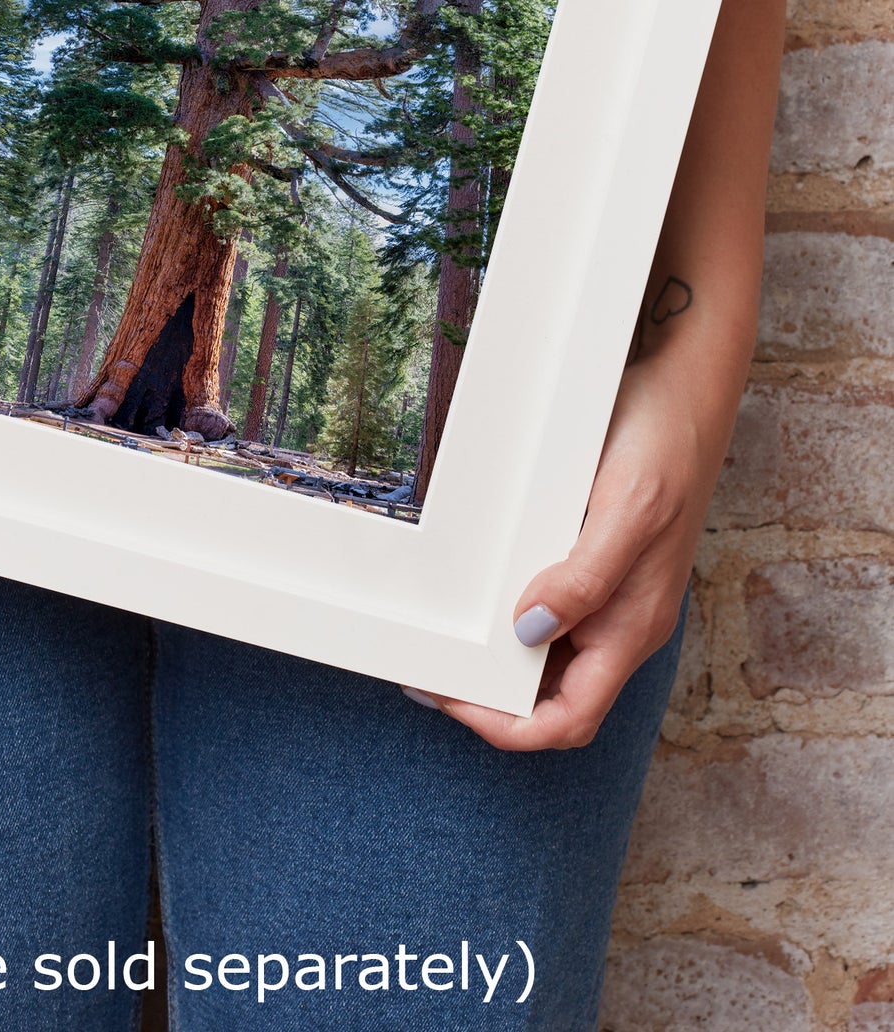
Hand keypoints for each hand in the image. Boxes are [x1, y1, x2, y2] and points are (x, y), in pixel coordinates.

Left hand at [407, 349, 720, 749]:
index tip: (452, 699)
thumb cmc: (666, 446)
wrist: (687, 391)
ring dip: (499, 663)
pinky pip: (552, 613)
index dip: (510, 726)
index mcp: (632, 627)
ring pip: (550, 660)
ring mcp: (612, 596)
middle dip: (492, 700)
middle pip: (554, 699)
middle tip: (431, 672)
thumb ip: (584, 579)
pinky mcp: (599, 564)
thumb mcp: (627, 511)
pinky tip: (479, 598)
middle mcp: (622, 623)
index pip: (569, 717)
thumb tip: (528, 630)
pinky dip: (511, 620)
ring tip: (445, 643)